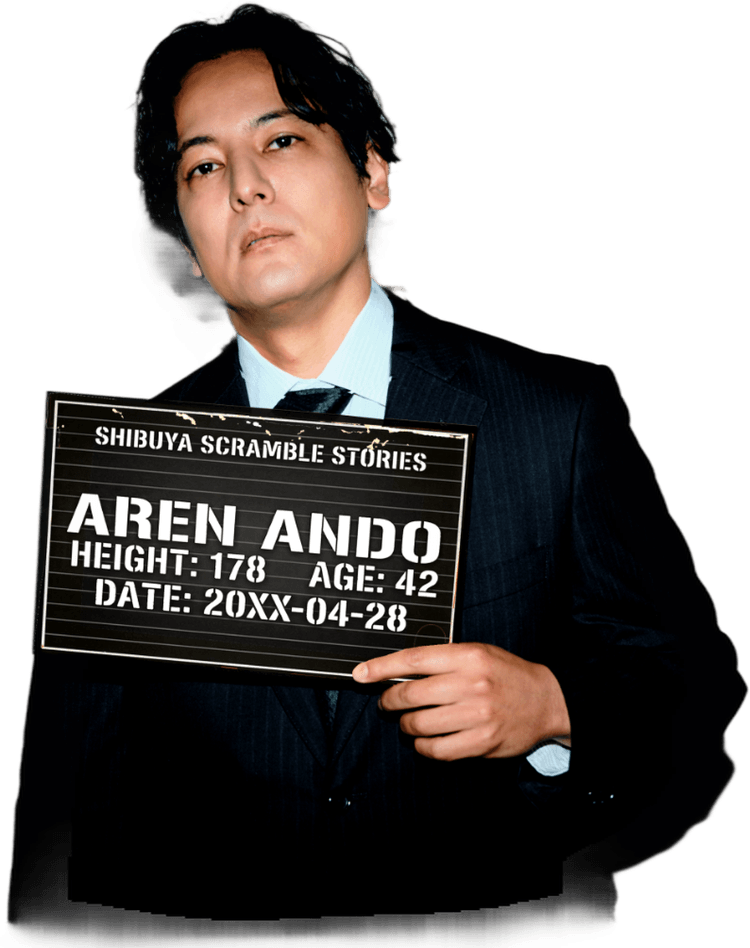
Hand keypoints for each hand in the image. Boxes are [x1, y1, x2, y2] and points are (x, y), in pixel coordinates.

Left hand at [352, 642, 570, 760]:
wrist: (547, 700)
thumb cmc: (505, 674)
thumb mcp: (477, 653)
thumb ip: (442, 660)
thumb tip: (397, 672)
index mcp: (468, 656)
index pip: (413, 660)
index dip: (382, 667)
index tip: (360, 674)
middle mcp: (471, 684)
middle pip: (410, 695)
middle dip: (389, 701)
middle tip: (386, 703)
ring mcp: (477, 716)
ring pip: (419, 724)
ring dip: (405, 725)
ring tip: (408, 721)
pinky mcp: (482, 743)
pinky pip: (436, 750)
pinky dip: (423, 746)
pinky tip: (425, 739)